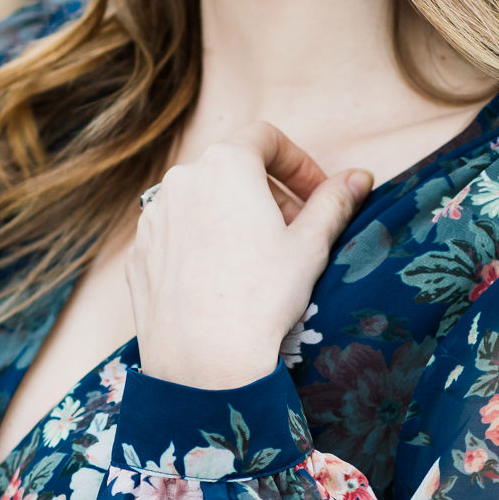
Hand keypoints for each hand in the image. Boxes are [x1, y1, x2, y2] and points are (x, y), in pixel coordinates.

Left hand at [125, 122, 372, 388]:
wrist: (203, 361)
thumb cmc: (261, 297)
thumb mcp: (311, 245)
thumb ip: (334, 202)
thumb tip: (358, 177)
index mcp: (225, 164)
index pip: (266, 138)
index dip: (298, 162)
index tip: (316, 194)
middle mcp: (181, 180)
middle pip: (232, 168)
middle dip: (268, 192)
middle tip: (295, 231)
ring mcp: (153, 217)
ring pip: (201, 202)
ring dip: (232, 217)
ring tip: (258, 259)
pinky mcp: (139, 252)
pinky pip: (177, 235)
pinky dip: (202, 244)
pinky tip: (223, 282)